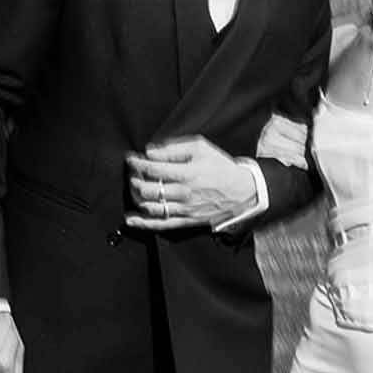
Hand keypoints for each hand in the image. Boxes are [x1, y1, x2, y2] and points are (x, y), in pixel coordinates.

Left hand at [126, 137, 257, 230]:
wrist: (242, 191)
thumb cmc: (221, 167)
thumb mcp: (201, 148)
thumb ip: (174, 148)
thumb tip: (150, 151)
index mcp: (187, 173)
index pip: (152, 169)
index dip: (136, 163)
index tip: (131, 159)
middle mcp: (183, 193)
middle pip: (147, 189)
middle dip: (134, 179)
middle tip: (133, 173)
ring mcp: (184, 209)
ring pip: (150, 207)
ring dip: (136, 197)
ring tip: (134, 187)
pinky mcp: (186, 221)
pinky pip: (160, 225)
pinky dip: (143, 223)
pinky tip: (131, 219)